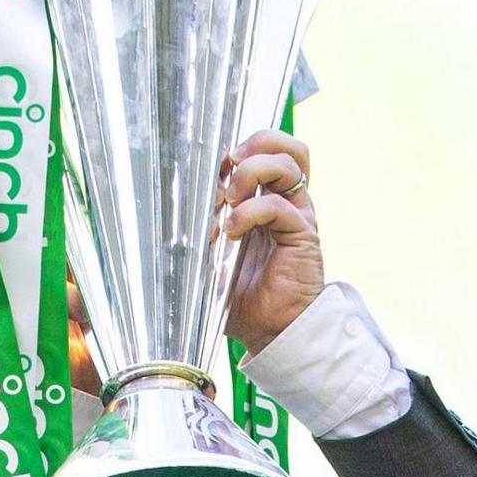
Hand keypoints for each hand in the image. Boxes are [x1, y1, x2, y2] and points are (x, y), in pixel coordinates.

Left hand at [217, 128, 320, 350]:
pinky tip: (233, 233)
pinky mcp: (302, 234)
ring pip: (287, 165)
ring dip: (251, 173)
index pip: (263, 153)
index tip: (209, 168)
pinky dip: (250, 211)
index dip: (237, 149)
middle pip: (285, 146)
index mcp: (265, 203)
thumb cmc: (242, 299)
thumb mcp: (207, 258)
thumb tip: (174, 207)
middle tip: (229, 164)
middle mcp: (284, 203)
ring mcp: (296, 216)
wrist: (271, 332)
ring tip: (230, 199)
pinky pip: (279, 205)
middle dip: (256, 143)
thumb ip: (197, 229)